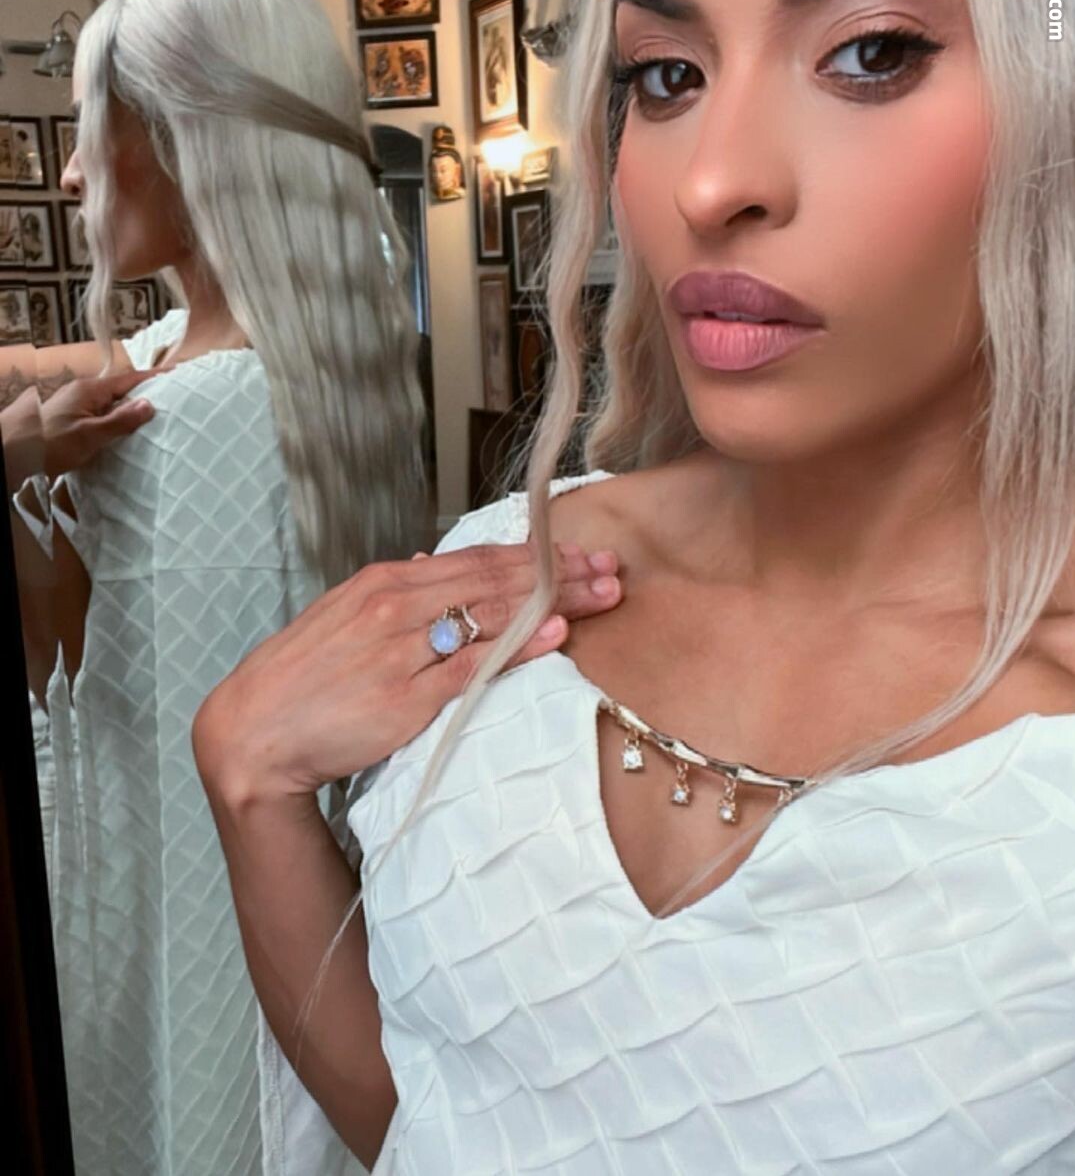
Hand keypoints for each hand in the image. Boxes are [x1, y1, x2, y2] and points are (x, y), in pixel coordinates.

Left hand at [1, 368, 163, 483]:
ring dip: (130, 411)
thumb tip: (149, 404)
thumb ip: (120, 420)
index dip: (154, 378)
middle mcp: (83, 393)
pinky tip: (124, 434)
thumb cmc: (49, 444)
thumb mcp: (90, 435)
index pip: (129, 379)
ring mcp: (75, 405)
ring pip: (111, 404)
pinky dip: (116, 421)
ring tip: (155, 420)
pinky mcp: (71, 419)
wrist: (13, 453)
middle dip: (145, 395)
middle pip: (121, 390)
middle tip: (172, 401)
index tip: (176, 375)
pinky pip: (101, 415)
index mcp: (90, 390)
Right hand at [194, 540, 622, 805]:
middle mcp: (396, 607)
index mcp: (384, 583)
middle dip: (560, 571)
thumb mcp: (342, 617)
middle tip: (611, 568)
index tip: (579, 552)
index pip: (475, 560)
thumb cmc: (300, 678)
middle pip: (494, 580)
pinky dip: (516, 647)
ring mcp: (402, 651)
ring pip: (491, 616)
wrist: (253, 731)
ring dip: (554, 601)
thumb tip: (430, 564)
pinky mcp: (405, 699)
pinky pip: (472, 667)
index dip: (533, 555)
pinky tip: (554, 633)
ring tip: (602, 593)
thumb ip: (393, 593)